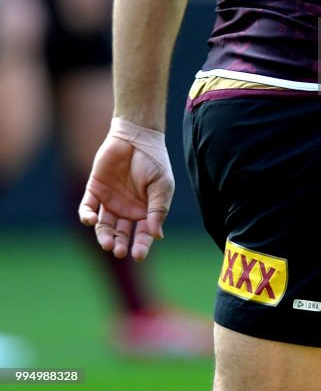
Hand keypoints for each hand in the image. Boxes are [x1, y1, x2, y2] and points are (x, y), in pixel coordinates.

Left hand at [79, 133, 173, 260]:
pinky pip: (88, 208)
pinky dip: (87, 216)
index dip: (141, 245)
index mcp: (145, 210)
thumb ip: (158, 209)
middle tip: (118, 251)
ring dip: (103, 236)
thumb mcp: (162, 185)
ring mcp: (110, 200)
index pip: (142, 233)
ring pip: (103, 225)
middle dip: (119, 244)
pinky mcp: (95, 189)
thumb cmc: (154, 159)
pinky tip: (91, 220)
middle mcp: (126, 209)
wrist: (136, 134)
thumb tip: (157, 236)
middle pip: (120, 233)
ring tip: (106, 243)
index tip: (138, 255)